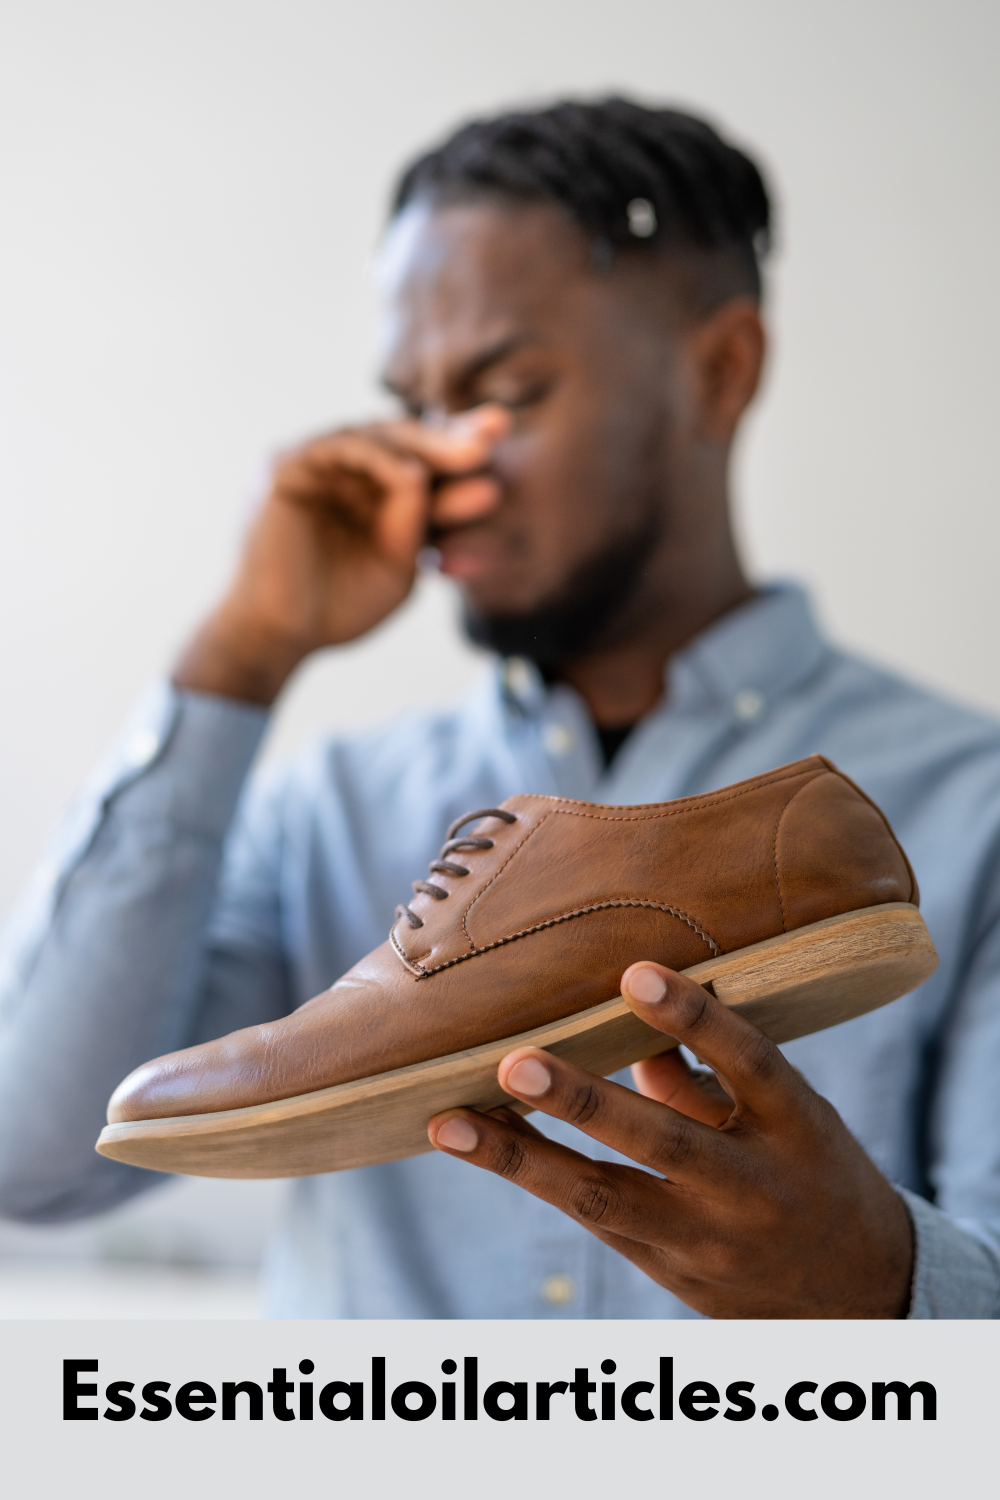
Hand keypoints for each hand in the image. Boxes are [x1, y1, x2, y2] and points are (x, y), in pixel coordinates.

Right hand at [173, 405, 508, 702]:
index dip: (460, 448)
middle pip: (406, 441)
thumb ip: (417, 527)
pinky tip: (415, 474)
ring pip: (378, 437)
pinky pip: (340, 448)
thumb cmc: (338, 610)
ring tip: (474, 454)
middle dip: (452, 437)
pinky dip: (380, 458)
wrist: (279, 638)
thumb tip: (426, 478)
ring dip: (428, 445)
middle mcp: (348, 472)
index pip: (424, 462)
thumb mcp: (399, 569)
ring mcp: (317, 465)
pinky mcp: (288, 468)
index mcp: (377, 493)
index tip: (505, 440)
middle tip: (496, 433)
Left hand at [428, 962, 913, 1318]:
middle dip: (583, 1103)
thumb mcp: (789, 1112)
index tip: (636, 972)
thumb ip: (706, 1067)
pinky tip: (476, 1142)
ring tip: (449, 1123)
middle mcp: (753, 1187)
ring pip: (604, 1197)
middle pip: (663, 1142)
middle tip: (514, 1064)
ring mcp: (707, 1239)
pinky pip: (593, 1218)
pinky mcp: (668, 1271)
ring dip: (520, 1158)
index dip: (696, 1018)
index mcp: (798, 1126)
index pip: (750, 1063)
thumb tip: (620, 1008)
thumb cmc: (811, 1169)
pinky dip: (534, 1176)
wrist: (860, 1294)